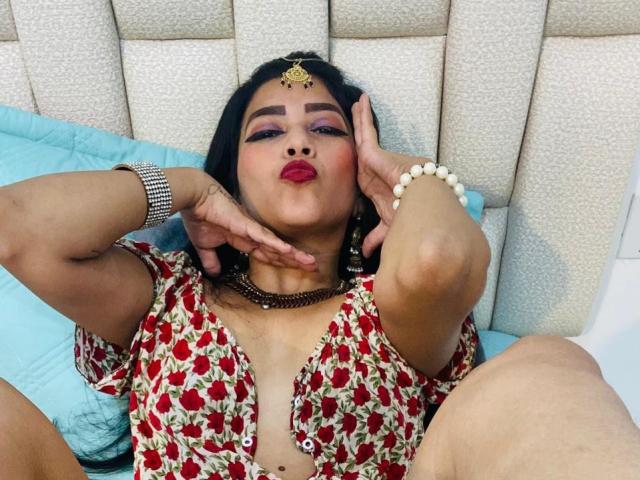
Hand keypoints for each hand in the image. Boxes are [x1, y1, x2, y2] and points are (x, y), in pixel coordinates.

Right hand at [181, 178, 316, 275]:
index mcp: (244, 239)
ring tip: (310, 262)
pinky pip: (265, 238)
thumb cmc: (200, 217)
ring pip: (277, 245)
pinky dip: (277, 245)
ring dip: (294, 255)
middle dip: (295, 260)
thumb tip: (214, 273)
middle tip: (314, 267)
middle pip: (278, 251)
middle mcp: (253, 234)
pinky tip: (290, 252)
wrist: (194, 199)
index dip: (281, 261)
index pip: (267, 254)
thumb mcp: (205, 246)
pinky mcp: (246, 225)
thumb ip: (211, 260)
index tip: (296, 268)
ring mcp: (251, 229)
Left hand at [352, 93, 426, 256]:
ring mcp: (377, 158)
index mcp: (380, 187)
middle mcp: (378, 170)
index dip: (364, 162)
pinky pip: (365, 129)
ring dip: (361, 119)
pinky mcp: (375, 150)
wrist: (421, 202)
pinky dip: (362, 115)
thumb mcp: (387, 225)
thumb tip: (366, 252)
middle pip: (365, 147)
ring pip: (364, 135)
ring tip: (356, 103)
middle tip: (356, 114)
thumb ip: (376, 236)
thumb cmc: (410, 213)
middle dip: (362, 131)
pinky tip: (360, 101)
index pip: (368, 171)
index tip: (362, 156)